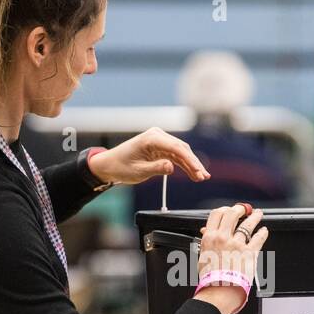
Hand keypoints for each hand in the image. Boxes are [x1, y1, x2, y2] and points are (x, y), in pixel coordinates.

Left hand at [87, 127, 210, 185]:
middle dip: (194, 163)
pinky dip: (184, 164)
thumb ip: (156, 168)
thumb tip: (172, 167)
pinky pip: (176, 155)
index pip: (176, 148)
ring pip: (181, 152)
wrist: (110, 165)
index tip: (198, 171)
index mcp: (151, 138)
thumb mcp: (138, 171)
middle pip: (182, 148)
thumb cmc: (121, 166)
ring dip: (191, 164)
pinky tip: (193, 173)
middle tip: (203, 176)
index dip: (189, 160)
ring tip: (202, 177)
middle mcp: (157, 135)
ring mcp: (160, 140)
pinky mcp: (160, 147)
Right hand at [194, 203, 269, 313]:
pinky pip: (258, 238)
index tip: (230, 210)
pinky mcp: (249, 253)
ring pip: (248, 224)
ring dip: (255, 217)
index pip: (217, 214)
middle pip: (233, 214)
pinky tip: (264, 231)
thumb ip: (206, 241)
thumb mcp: (202, 255)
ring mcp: (237, 244)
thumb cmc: (210, 277)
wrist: (219, 290)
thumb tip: (205, 231)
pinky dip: (262, 233)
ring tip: (258, 214)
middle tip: (245, 209)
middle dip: (240, 209)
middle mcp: (223, 238)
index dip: (225, 209)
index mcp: (210, 237)